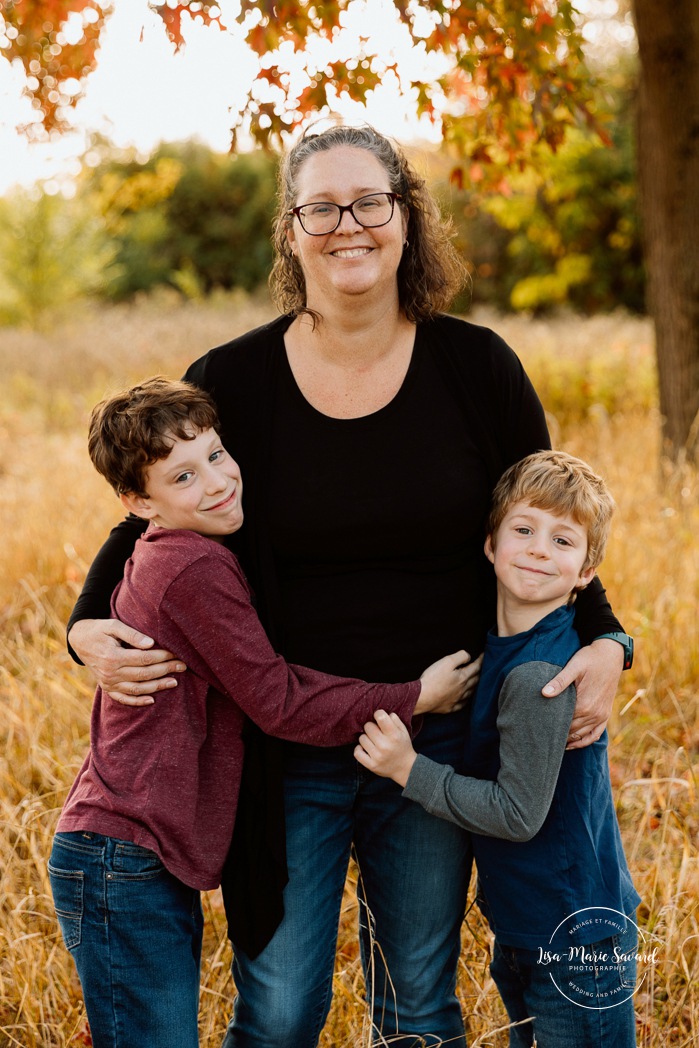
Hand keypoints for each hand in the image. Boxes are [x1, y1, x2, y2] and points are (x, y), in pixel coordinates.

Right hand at [68, 619, 185, 706]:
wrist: (79, 640)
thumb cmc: (99, 630)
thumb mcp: (113, 625)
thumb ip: (132, 634)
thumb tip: (151, 643)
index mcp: (113, 656)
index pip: (144, 659)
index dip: (162, 657)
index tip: (176, 653)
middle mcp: (110, 673)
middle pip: (144, 674)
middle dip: (166, 670)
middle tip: (183, 665)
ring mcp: (108, 683)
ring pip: (137, 689)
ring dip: (157, 686)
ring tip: (174, 681)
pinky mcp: (107, 688)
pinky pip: (123, 698)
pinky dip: (138, 701)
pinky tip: (152, 700)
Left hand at [355, 710, 416, 785]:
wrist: (405, 768)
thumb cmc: (403, 746)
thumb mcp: (403, 731)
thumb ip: (394, 719)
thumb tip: (381, 712)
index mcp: (394, 735)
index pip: (380, 717)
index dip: (378, 714)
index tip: (379, 717)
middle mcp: (385, 746)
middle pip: (368, 726)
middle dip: (372, 727)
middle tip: (376, 731)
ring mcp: (377, 756)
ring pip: (361, 738)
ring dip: (366, 738)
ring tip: (373, 741)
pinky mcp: (371, 765)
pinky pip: (357, 753)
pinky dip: (359, 749)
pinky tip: (365, 748)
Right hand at [414, 650, 481, 714]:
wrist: (421, 697)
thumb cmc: (433, 678)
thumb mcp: (446, 661)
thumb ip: (460, 657)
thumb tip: (469, 657)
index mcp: (462, 677)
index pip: (476, 667)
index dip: (480, 660)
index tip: (484, 655)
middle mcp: (462, 689)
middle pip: (475, 680)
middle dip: (480, 673)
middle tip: (481, 668)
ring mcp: (456, 700)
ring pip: (470, 693)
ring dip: (474, 687)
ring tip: (476, 682)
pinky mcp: (449, 708)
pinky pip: (462, 704)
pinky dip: (465, 700)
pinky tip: (464, 699)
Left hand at [542, 638, 622, 748]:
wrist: (611, 655)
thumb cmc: (590, 659)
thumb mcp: (574, 667)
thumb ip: (559, 681)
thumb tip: (543, 693)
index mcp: (584, 704)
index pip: (563, 723)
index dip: (550, 727)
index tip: (538, 728)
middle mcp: (593, 714)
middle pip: (571, 732)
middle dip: (556, 734)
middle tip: (540, 737)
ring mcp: (601, 716)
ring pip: (582, 736)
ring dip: (568, 740)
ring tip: (551, 742)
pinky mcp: (605, 715)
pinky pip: (595, 735)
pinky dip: (583, 742)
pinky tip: (571, 744)